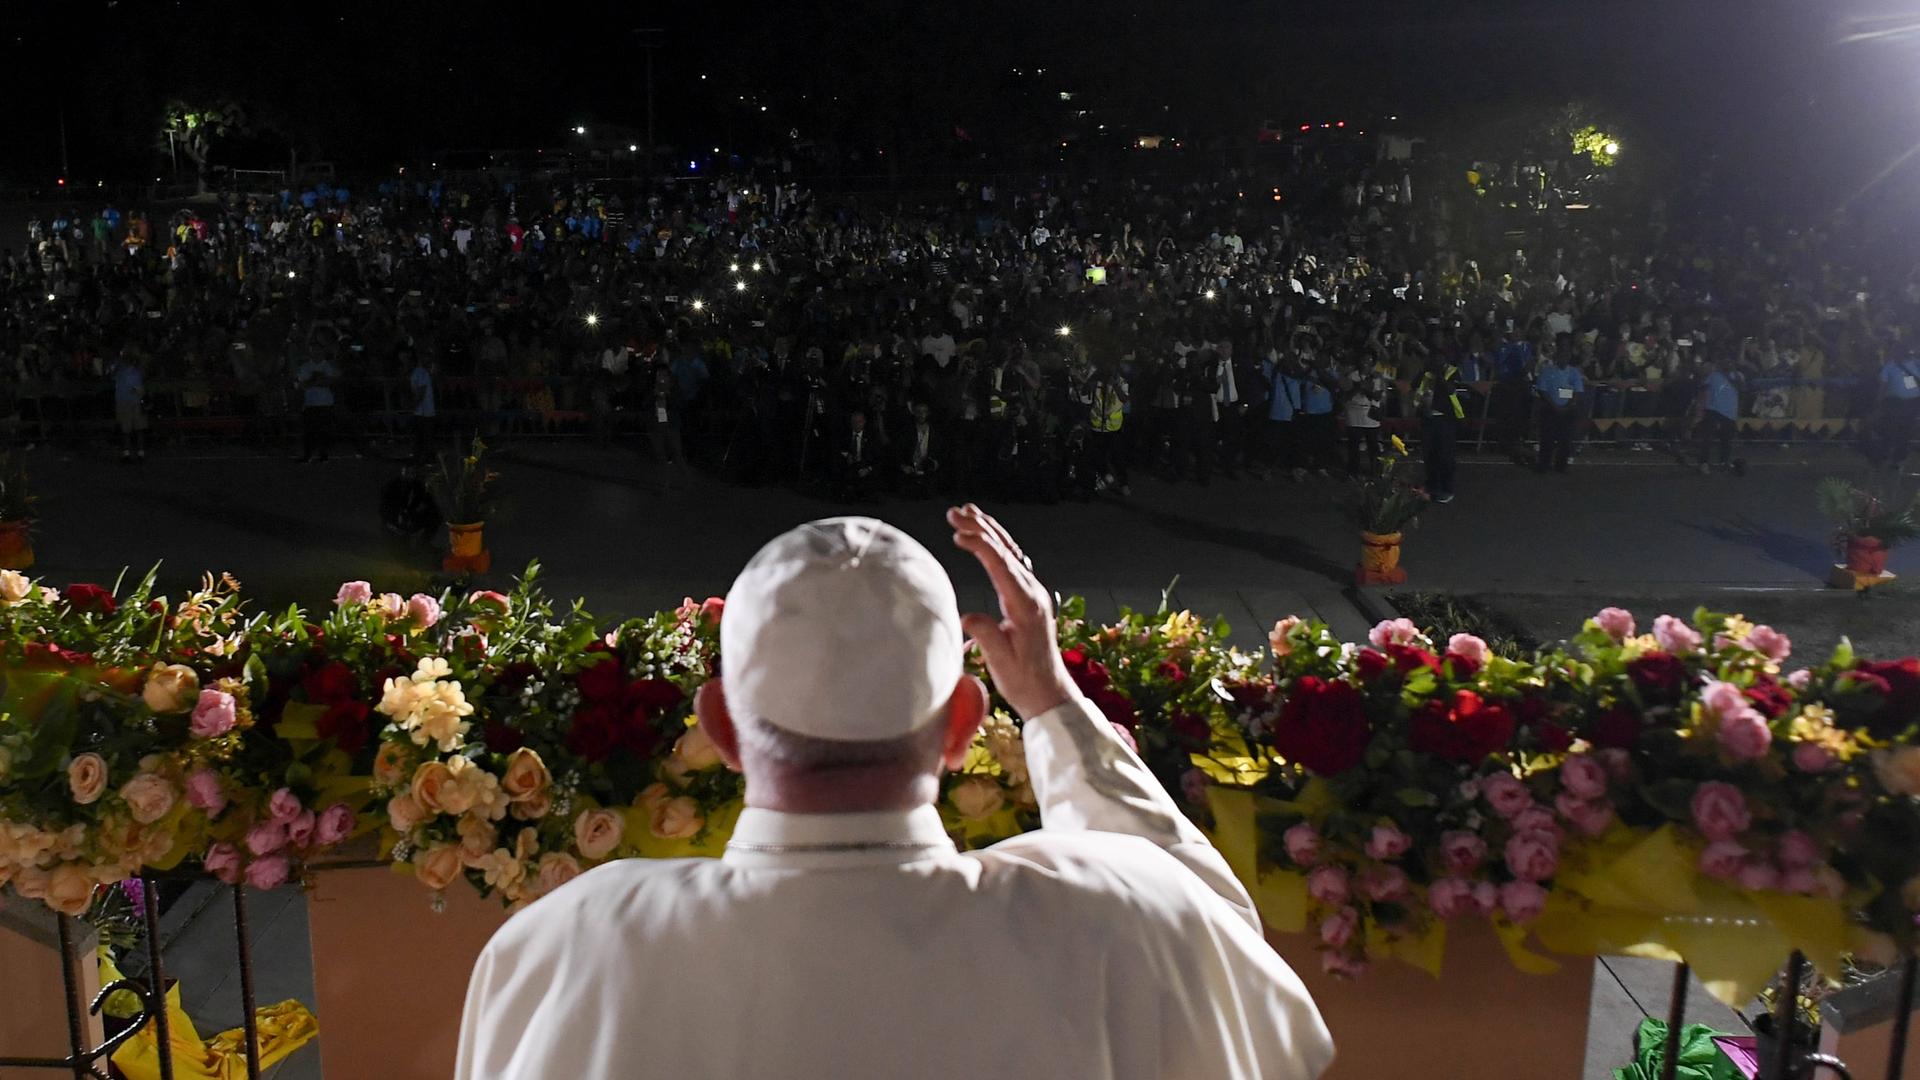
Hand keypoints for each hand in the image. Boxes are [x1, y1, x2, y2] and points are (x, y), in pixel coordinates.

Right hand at [947, 504, 1074, 719]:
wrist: (1048, 694)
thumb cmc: (1024, 681)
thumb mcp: (1002, 661)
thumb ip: (986, 635)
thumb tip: (968, 616)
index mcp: (1026, 605)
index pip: (1002, 565)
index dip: (979, 546)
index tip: (957, 534)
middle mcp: (1033, 593)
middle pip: (1006, 551)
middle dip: (980, 528)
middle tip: (955, 512)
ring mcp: (1034, 594)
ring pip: (1011, 553)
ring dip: (989, 531)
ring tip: (968, 512)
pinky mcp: (1030, 599)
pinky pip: (1014, 563)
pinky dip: (998, 545)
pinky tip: (987, 537)